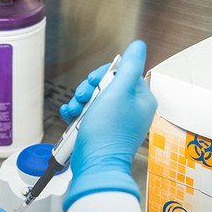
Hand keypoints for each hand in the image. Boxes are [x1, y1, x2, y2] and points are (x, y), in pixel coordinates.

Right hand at [61, 40, 156, 210]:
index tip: (94, 83)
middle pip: (106, 86)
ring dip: (79, 102)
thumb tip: (138, 46)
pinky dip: (76, 114)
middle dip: (89, 90)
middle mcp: (130, 110)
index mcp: (140, 98)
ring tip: (75, 111)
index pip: (122, 73)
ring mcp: (115, 122)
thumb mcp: (118, 92)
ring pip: (93, 100)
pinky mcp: (100, 131)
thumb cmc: (108, 133)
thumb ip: (129, 66)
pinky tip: (70, 116)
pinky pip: (87, 115)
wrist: (95, 165)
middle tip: (84, 98)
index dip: (103, 75)